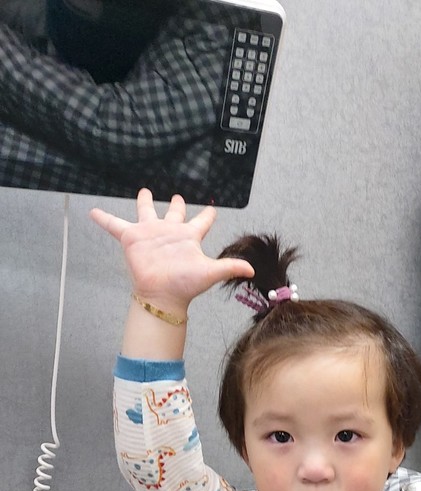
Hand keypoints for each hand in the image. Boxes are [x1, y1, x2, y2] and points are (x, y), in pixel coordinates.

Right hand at [90, 189, 253, 314]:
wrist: (162, 295)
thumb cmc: (186, 284)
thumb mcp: (210, 272)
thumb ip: (230, 267)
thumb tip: (252, 270)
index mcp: (189, 238)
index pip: (201, 222)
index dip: (208, 215)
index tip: (213, 207)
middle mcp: (169, 233)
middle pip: (174, 213)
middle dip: (176, 204)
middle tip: (177, 195)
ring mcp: (150, 234)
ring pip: (146, 212)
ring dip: (145, 202)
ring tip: (144, 190)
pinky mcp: (132, 238)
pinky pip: (114, 225)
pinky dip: (103, 218)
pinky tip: (92, 211)